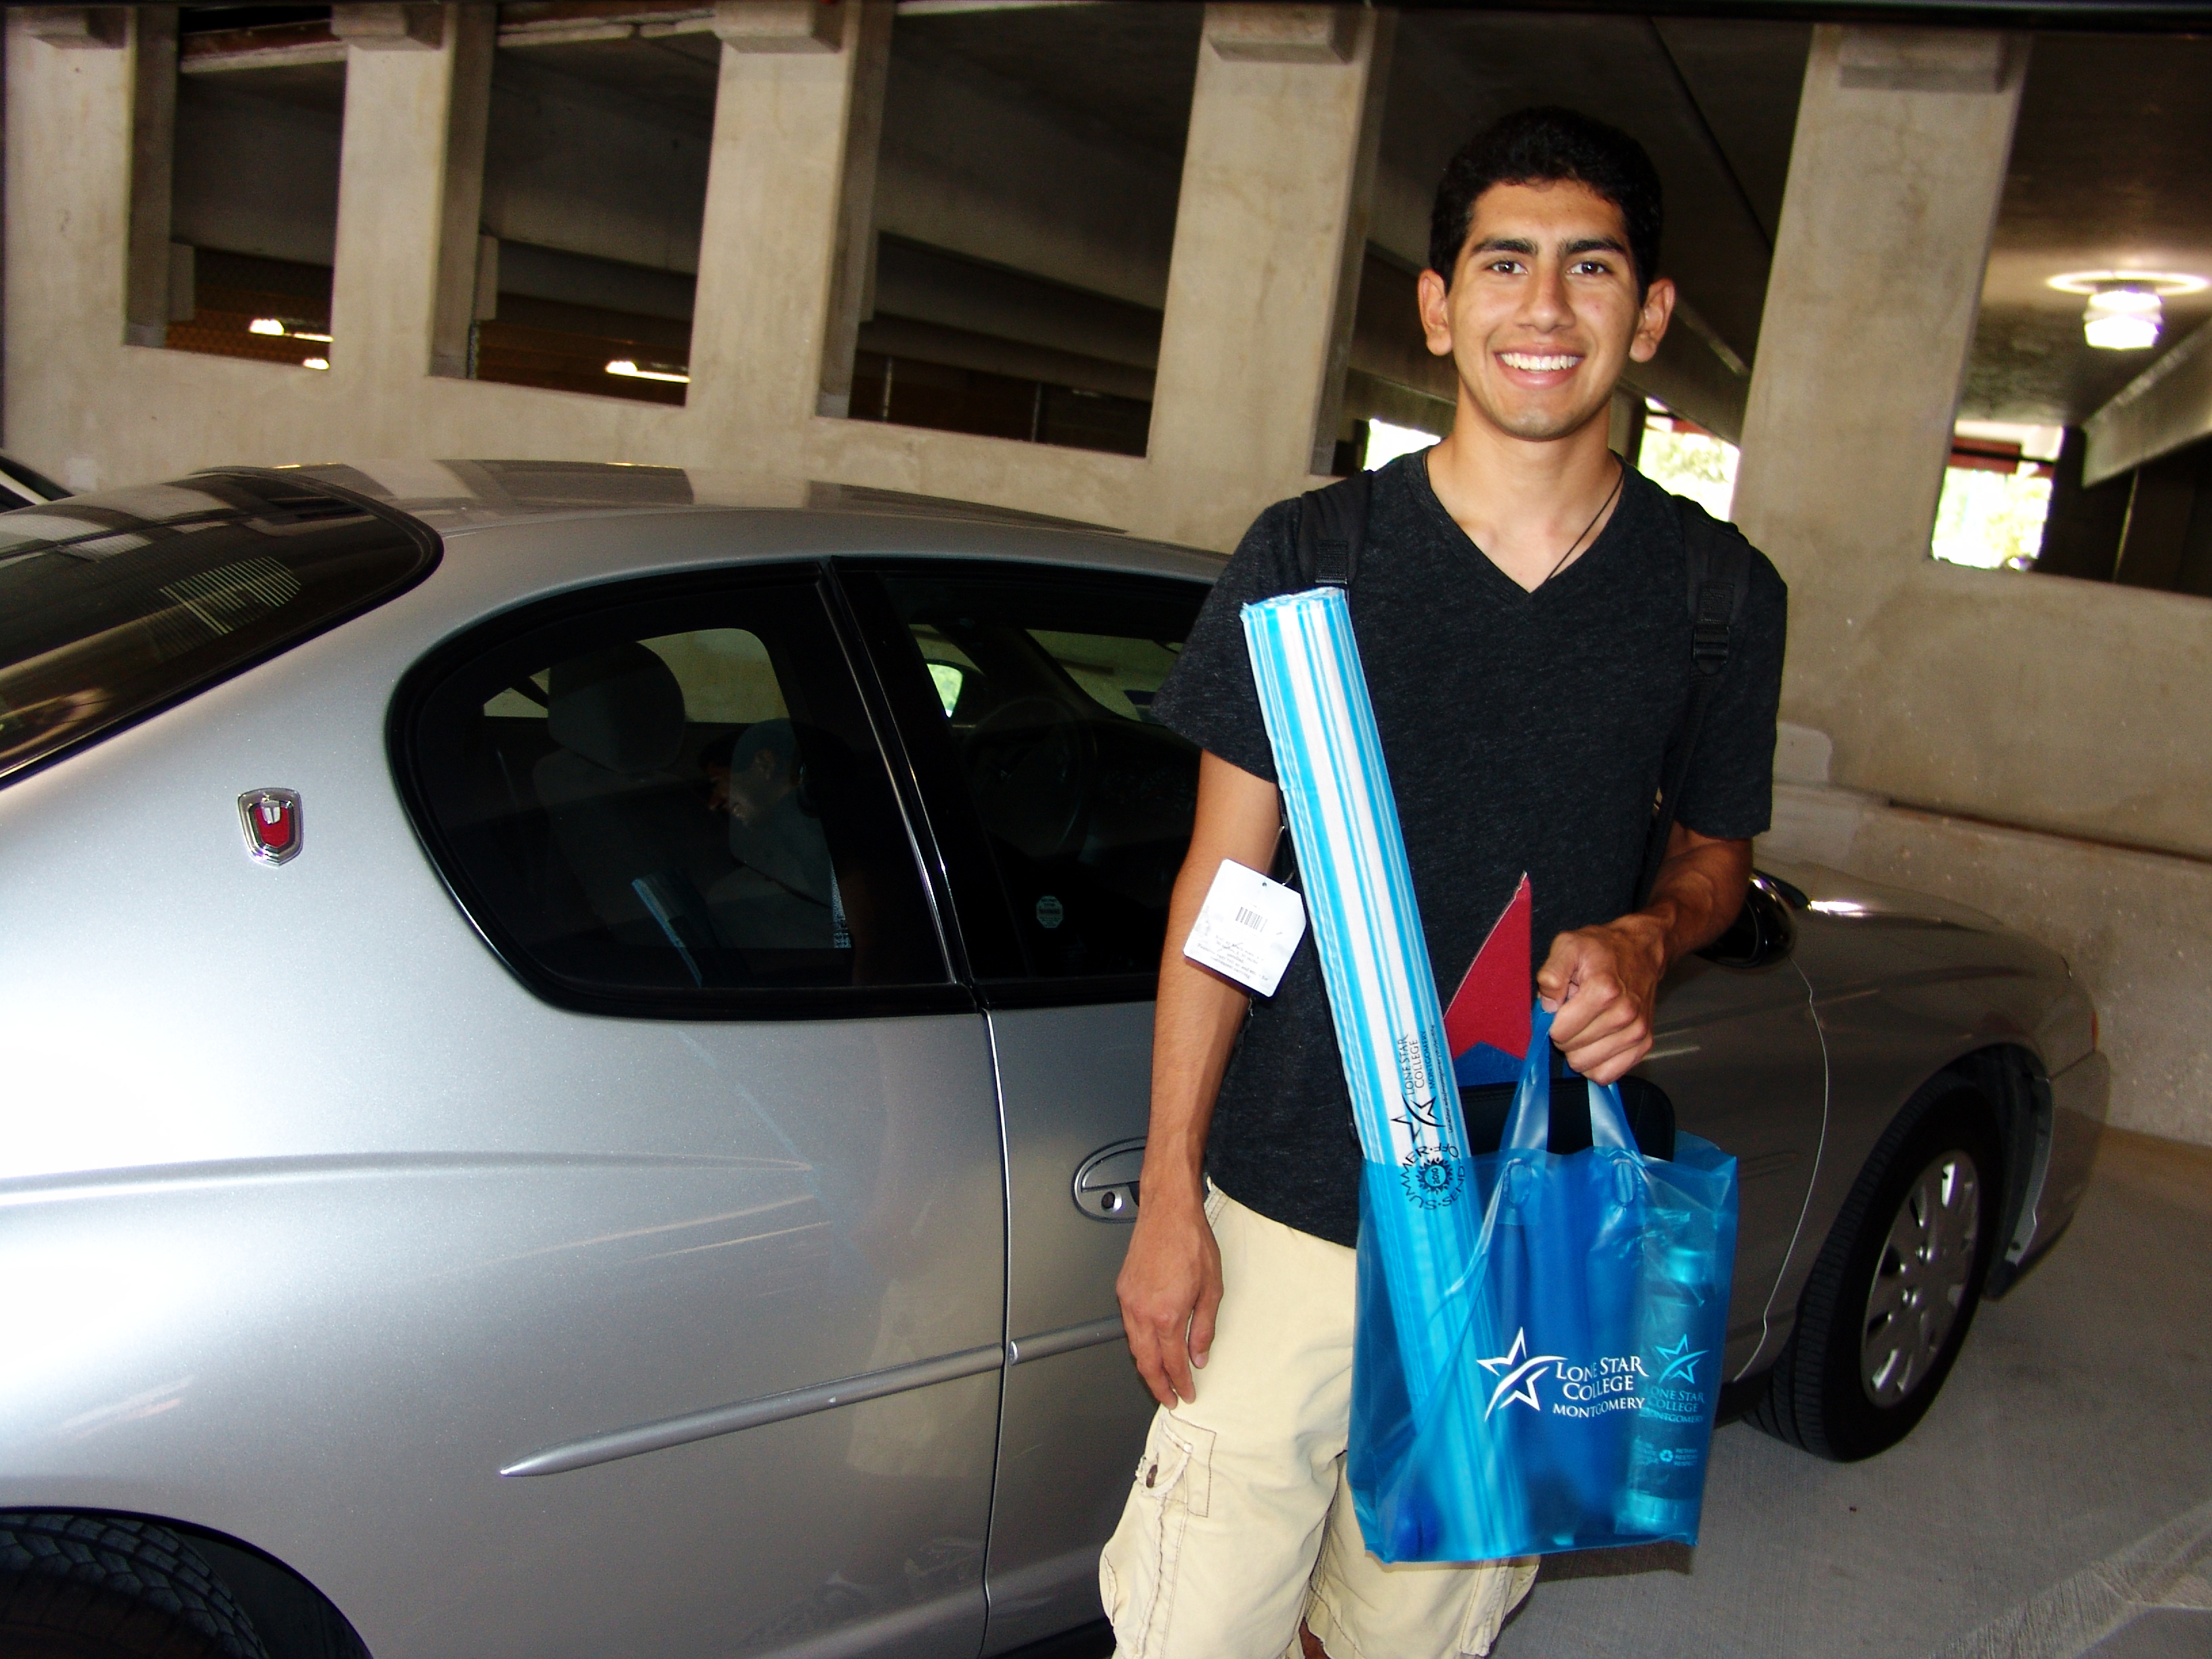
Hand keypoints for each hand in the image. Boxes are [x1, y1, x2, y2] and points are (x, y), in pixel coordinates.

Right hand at [1116, 1189, 1222, 1407]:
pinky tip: (1150, 1346)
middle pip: (1145, 1363)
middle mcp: (1142, 1311)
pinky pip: (1128, 1327)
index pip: (1172, 1363)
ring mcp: (1128, 1300)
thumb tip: (1199, 1356)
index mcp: (1166, 1315)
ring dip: (1146, 1367)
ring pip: (1133, 1346)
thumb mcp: (1212, 1289)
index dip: (1180, 1384)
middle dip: (1157, 1386)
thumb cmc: (1191, 1241)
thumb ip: (1204, 1328)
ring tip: (1160, 1378)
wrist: (1168, 1211)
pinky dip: (1138, 1344)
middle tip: (1170, 1398)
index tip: (1186, 1394)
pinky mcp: (1122, 1289)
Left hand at [1536, 915, 1667, 1083]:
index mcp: (1603, 990)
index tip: (1563, 1003)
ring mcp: (1636, 1032)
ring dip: (1580, 1049)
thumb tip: (1548, 1006)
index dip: (1553, 1020)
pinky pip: (1607, 1074)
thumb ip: (1551, 972)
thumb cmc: (1600, 949)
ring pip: (1587, 1066)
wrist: (1640, 950)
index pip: (1559, 1032)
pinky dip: (1595, 1064)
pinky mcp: (1644, 1044)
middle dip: (1566, 1034)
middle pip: (1572, 1050)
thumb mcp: (1568, 945)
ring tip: (1588, 1022)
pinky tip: (1595, 1043)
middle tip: (1577, 1011)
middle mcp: (1624, 1015)